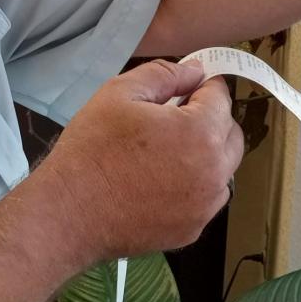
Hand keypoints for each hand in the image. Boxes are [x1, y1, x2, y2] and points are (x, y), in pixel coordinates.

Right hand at [38, 60, 243, 262]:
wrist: (69, 212)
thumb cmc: (92, 148)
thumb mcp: (120, 93)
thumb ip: (164, 75)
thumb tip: (195, 71)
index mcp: (200, 133)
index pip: (220, 98)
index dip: (202, 86)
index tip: (184, 88)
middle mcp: (214, 172)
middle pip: (231, 134)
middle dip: (210, 119)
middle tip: (172, 117)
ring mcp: (205, 206)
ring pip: (223, 168)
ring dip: (206, 153)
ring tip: (165, 151)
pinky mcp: (192, 230)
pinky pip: (205, 198)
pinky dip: (193, 185)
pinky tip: (159, 181)